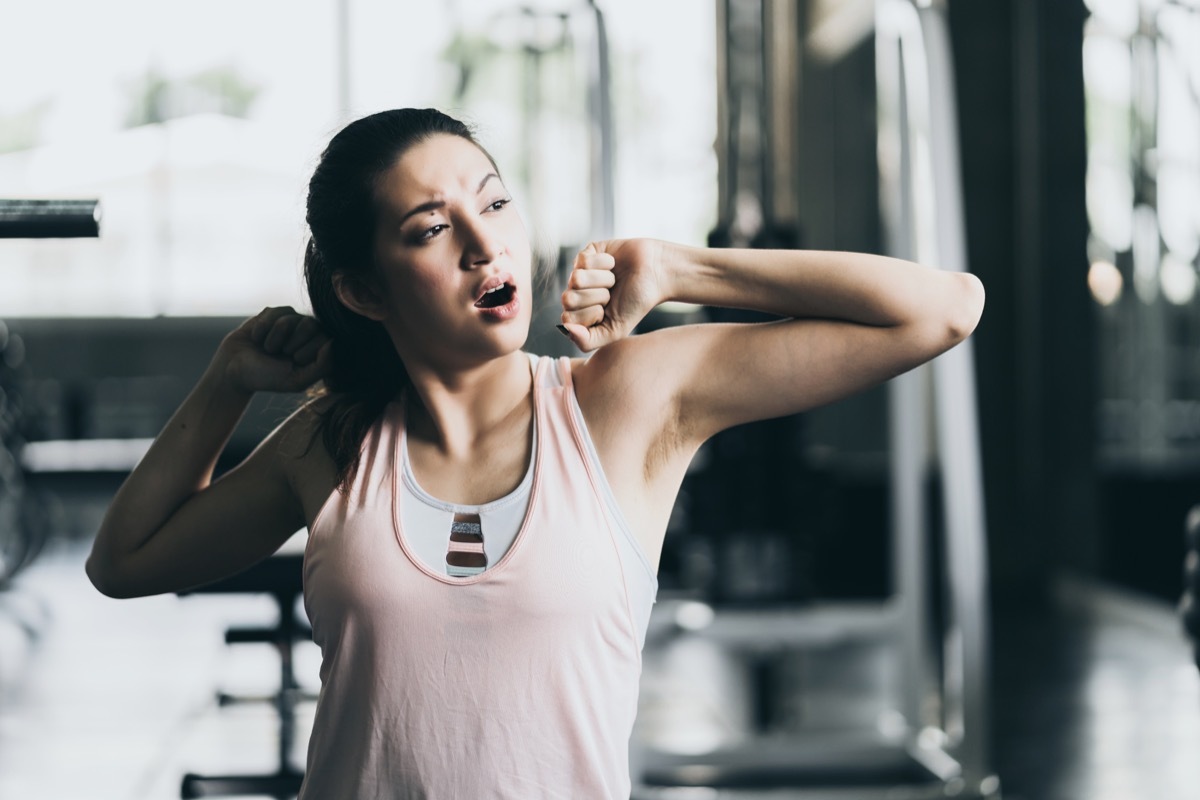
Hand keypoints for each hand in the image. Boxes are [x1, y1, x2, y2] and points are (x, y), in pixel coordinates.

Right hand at [214, 307, 331, 394]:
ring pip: (290, 317)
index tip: (294, 360)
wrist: (233, 369)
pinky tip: (257, 338)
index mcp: (317, 350)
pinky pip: (273, 312)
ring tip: (267, 348)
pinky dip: (262, 328)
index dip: (307, 349)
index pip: (326, 338)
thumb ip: (322, 366)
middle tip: (280, 353)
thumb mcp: (297, 381)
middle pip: (310, 324)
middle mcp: (306, 334)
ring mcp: (290, 321)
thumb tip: (333, 342)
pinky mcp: (273, 313)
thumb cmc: (267, 378)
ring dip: (274, 337)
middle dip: (290, 342)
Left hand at [559, 238, 666, 351]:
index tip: (607, 311)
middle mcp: (575, 293)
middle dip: (598, 297)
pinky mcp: (586, 253)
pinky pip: (583, 260)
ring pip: (576, 278)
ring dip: (603, 280)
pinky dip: (605, 263)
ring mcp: (579, 272)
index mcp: (579, 313)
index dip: (591, 315)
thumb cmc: (635, 304)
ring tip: (614, 279)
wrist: (655, 274)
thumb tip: (566, 329)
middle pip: (569, 299)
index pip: (567, 319)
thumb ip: (587, 341)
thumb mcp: (615, 331)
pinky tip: (613, 264)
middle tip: (612, 294)